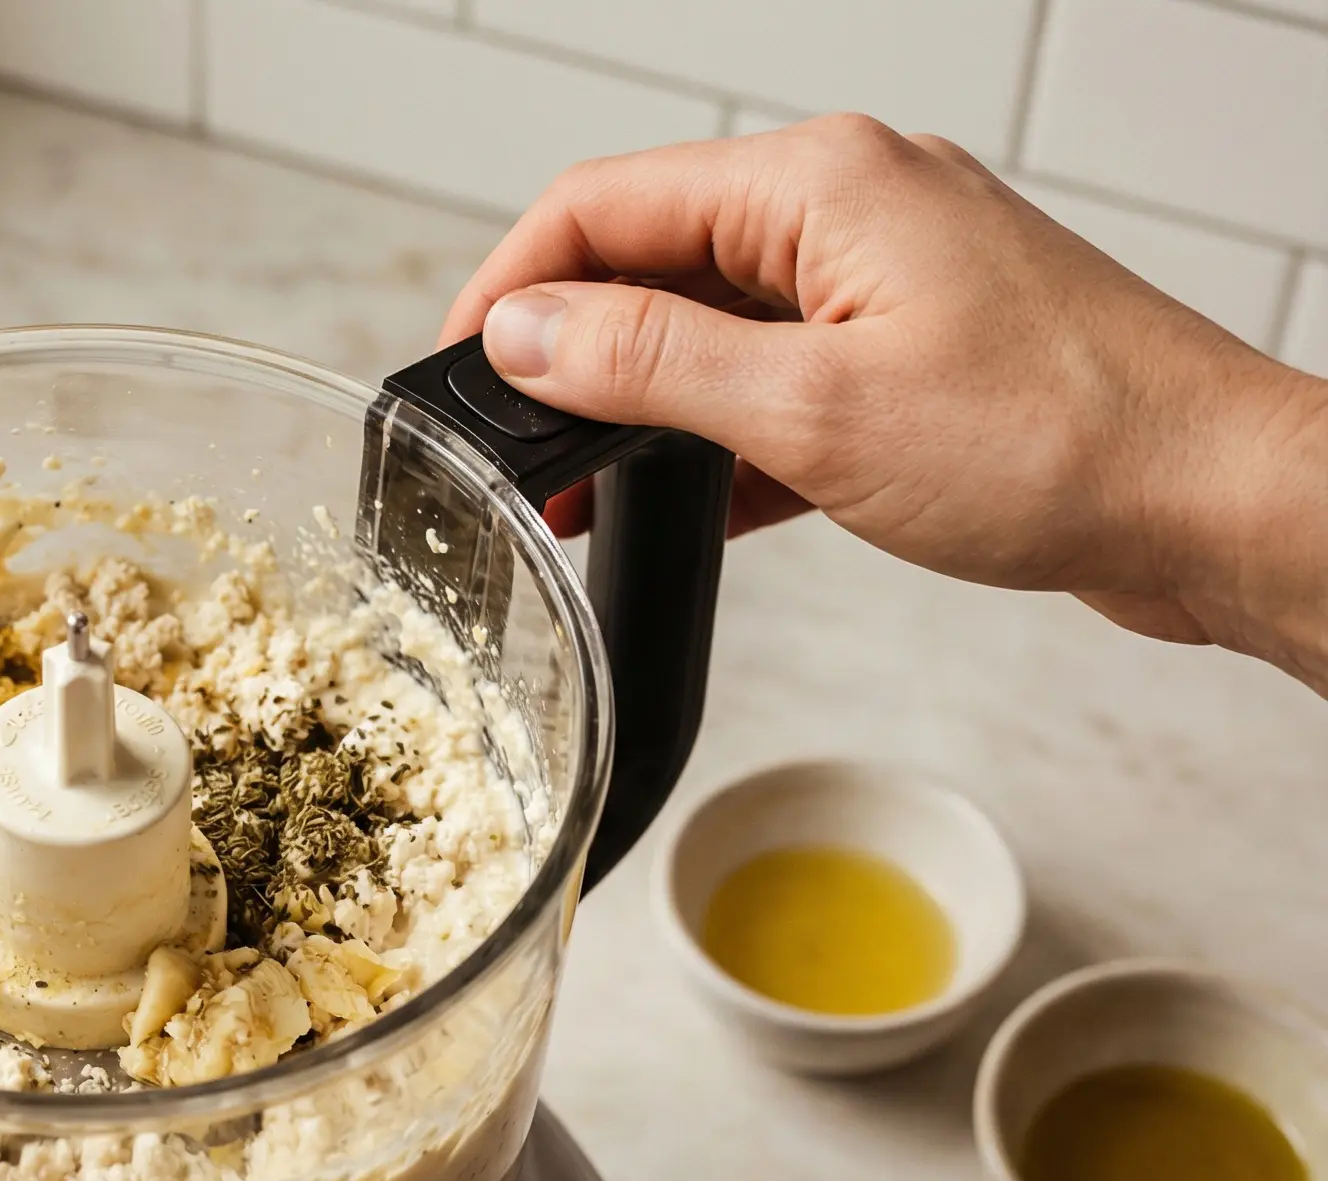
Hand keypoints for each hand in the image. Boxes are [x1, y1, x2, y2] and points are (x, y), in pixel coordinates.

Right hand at [444, 115, 1327, 690]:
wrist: (1213, 504)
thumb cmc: (1060, 443)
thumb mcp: (811, 410)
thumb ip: (647, 364)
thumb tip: (522, 332)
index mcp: (818, 185)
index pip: (603, 204)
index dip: (508, 286)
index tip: (453, 374)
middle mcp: (848, 211)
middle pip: (652, 260)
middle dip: (568, 357)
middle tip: (510, 455)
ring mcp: (884, 282)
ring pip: (712, 329)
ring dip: (641, 408)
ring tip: (582, 498)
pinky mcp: (912, 354)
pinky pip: (777, 381)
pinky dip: (721, 441)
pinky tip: (690, 509)